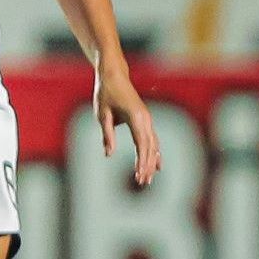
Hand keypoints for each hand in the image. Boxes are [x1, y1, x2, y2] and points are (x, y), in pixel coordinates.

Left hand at [94, 68, 160, 184]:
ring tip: (148, 179)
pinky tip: (156, 164)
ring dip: (151, 161)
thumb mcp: (102, 114)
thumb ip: (107, 134)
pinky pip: (152, 139)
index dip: (141, 161)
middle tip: (143, 183)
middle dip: (147, 166)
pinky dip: (154, 153)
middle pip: (150, 147)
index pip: (141, 144)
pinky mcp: (144, 119)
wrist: (114, 75)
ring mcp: (147, 119)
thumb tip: (109, 154)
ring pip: (153, 144)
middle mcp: (145, 119)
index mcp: (135, 117)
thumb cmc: (105, 93)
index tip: (138, 175)